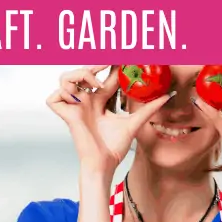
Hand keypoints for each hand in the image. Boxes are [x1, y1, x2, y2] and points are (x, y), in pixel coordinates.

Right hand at [47, 66, 171, 174]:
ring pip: (65, 78)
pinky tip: (78, 98)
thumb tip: (168, 95)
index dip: (110, 65)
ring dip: (78, 75)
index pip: (104, 76)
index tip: (122, 57)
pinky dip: (63, 93)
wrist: (104, 164)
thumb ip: (149, 108)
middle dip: (94, 63)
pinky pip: (54, 96)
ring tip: (94, 83)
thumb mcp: (135, 123)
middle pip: (83, 71)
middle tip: (108, 62)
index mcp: (100, 101)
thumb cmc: (114, 149)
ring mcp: (75, 107)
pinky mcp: (66, 116)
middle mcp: (86, 101)